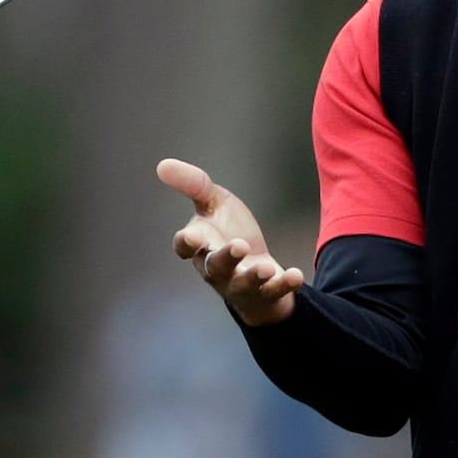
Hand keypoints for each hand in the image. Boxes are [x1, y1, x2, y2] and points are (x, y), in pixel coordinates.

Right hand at [156, 158, 303, 325]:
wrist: (255, 266)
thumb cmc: (227, 232)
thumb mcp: (212, 203)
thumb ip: (193, 185)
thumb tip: (162, 165)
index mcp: (200, 244)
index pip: (185, 246)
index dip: (186, 242)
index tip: (191, 236)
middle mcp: (216, 268)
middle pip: (215, 266)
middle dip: (225, 257)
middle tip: (239, 246)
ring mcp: (240, 283)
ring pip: (242, 283)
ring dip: (252, 276)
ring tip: (265, 269)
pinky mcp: (265, 292)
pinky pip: (274, 292)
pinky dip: (284, 285)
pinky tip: (295, 275)